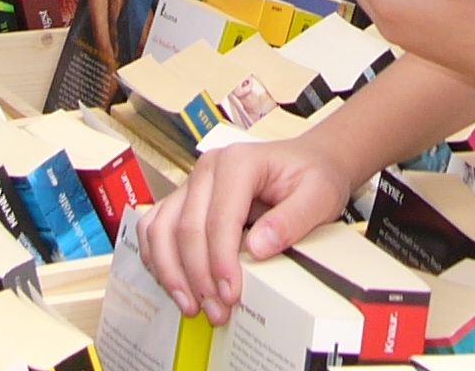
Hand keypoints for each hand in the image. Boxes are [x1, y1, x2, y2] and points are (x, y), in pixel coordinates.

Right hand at [142, 138, 355, 324]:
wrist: (307, 162)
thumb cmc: (312, 175)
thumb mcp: (318, 195)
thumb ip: (292, 220)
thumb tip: (257, 249)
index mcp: (238, 162)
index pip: (219, 218)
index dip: (221, 261)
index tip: (231, 295)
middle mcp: (208, 169)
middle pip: (187, 228)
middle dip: (198, 277)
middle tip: (216, 311)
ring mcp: (192, 183)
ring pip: (162, 228)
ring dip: (171, 272)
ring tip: (192, 306)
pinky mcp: (184, 199)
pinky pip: (155, 227)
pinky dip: (157, 257)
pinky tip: (172, 283)